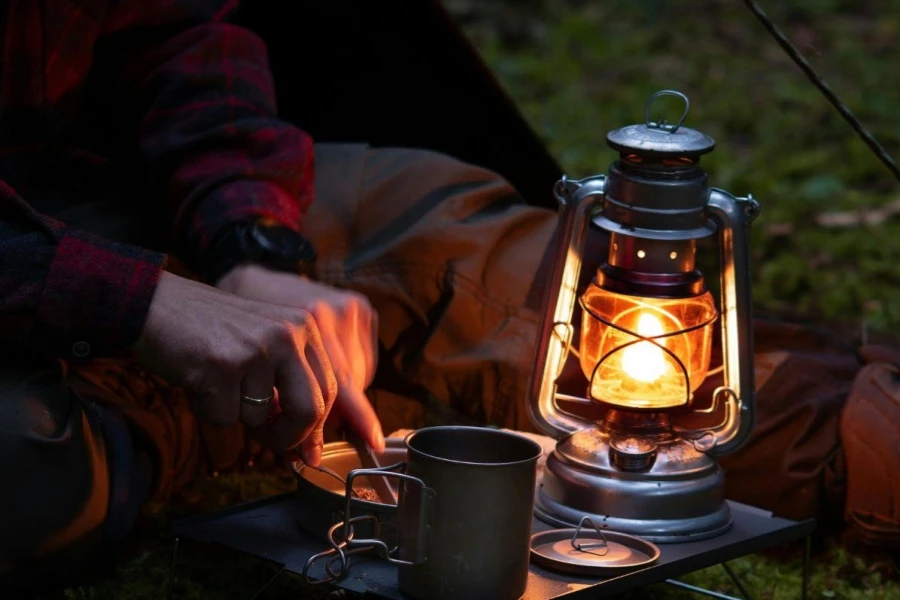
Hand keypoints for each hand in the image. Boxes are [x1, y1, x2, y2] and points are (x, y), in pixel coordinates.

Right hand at [132, 271, 337, 464]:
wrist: (156, 303)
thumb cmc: (211, 330)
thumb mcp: (264, 344)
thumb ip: (291, 383)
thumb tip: (310, 445)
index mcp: (305, 326)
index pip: (330, 390)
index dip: (317, 428)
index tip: (310, 452)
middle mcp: (288, 334)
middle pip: (309, 410)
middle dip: (288, 437)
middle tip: (267, 439)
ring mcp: (257, 349)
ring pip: (260, 418)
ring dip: (233, 413)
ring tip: (215, 382)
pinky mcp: (224, 365)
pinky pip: (224, 416)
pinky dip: (206, 409)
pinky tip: (197, 380)